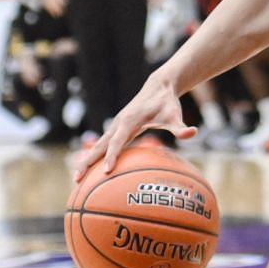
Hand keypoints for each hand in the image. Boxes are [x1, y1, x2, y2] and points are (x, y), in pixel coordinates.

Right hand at [74, 72, 193, 178]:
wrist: (158, 87)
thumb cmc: (167, 104)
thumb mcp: (175, 115)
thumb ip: (181, 128)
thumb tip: (193, 133)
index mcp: (129, 121)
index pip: (118, 142)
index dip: (112, 156)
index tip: (106, 171)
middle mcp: (118, 124)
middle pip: (99, 145)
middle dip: (87, 162)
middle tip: (77, 180)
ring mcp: (115, 126)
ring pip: (96, 145)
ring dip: (85, 160)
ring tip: (76, 179)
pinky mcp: (116, 129)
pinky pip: (102, 145)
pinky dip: (93, 156)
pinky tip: (90, 170)